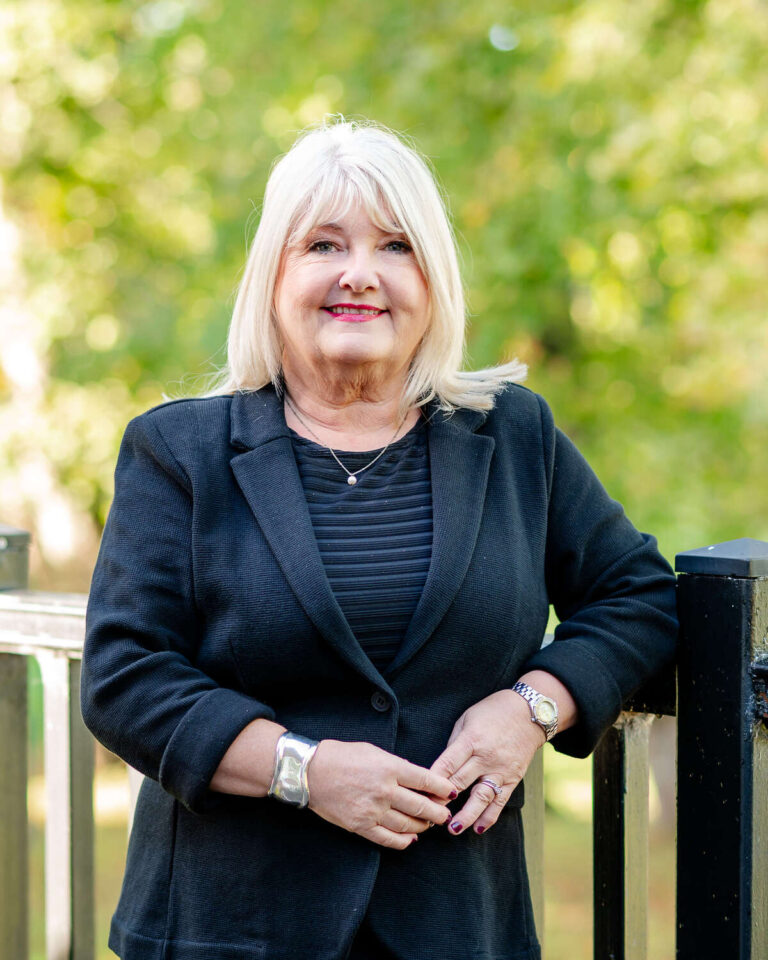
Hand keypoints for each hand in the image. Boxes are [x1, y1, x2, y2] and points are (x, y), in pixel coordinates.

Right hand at [306, 740, 455, 849]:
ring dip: (423, 826)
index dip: (443, 788)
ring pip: (408, 824)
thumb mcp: (373, 751)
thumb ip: (396, 765)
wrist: (310, 772)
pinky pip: (388, 838)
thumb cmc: (341, 756)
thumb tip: (417, 779)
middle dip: (438, 812)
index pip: (426, 779)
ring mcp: (372, 810)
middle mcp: (384, 790)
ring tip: (429, 824)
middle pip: (421, 806)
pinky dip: (404, 841)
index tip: (452, 793)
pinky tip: (411, 838)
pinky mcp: (360, 826)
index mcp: (389, 767)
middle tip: (445, 814)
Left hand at [430, 690, 544, 835]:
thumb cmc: (492, 712)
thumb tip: (442, 768)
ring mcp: (500, 770)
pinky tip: (477, 829)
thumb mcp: (467, 719)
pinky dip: (489, 817)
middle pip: (460, 782)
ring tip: (452, 829)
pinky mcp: (513, 779)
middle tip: (428, 814)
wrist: (529, 713)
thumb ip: (455, 744)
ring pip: (481, 797)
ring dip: (466, 815)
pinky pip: (500, 801)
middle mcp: (486, 757)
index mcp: (471, 739)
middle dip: (443, 800)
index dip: (433, 780)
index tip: (420, 794)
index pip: (448, 764)